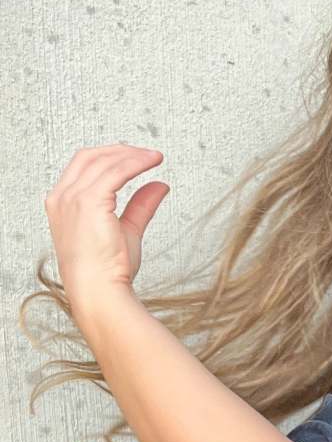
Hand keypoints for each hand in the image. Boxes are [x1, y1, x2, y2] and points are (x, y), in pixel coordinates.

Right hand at [45, 143, 169, 314]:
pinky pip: (115, 171)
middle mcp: (62, 197)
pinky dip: (135, 162)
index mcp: (62, 203)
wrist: (99, 290)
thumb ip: (140, 206)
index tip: (134, 156)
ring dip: (132, 155)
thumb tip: (160, 186)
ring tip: (154, 157)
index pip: (82, 166)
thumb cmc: (107, 270)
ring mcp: (72, 198)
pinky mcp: (89, 201)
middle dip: (120, 151)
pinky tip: (151, 162)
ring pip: (104, 162)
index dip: (109, 156)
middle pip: (90, 157)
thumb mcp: (126, 230)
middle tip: (147, 154)